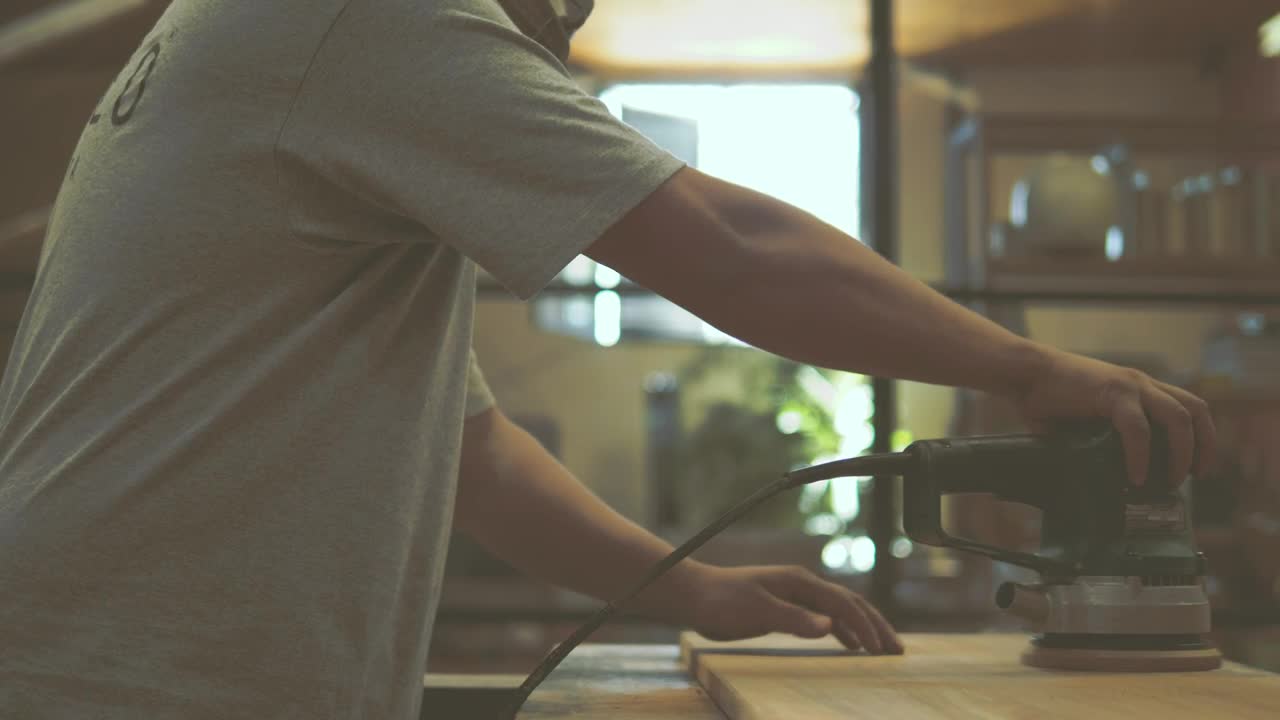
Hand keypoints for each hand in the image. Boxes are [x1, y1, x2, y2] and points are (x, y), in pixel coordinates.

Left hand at [687, 564, 901, 654]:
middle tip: (898, 650)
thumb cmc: (722, 603)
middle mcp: (803, 585)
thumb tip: (830, 626)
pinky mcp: (787, 606)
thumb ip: (793, 619)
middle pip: (850, 603)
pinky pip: (824, 617)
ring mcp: (796, 595)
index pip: (843, 603)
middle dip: (876, 625)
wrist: (695, 595)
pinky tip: (850, 645)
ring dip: (864, 628)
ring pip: (840, 610)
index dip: (865, 626)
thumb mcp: (757, 612)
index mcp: (800, 583)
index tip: (880, 651)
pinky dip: (843, 630)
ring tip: (884, 650)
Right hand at [1012, 347, 1215, 485]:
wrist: (1024, 374)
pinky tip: (1135, 477)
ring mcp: (1130, 385)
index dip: (1202, 438)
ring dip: (1181, 453)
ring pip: (1178, 417)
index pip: (1189, 408)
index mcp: (1140, 389)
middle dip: (1203, 447)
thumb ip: (1103, 443)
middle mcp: (1143, 383)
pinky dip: (1141, 455)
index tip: (1197, 468)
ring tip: (1170, 481)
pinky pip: (1137, 428)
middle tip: (1196, 477)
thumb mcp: (1087, 423)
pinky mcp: (1112, 392)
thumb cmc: (1048, 400)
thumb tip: (1108, 483)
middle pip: (1195, 410)